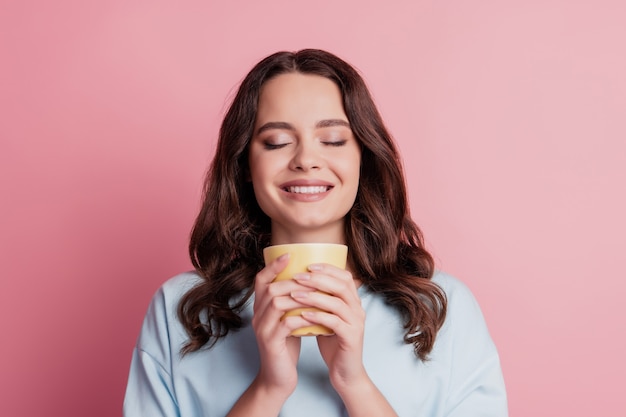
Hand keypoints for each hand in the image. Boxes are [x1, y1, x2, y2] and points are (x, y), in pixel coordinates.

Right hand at [251, 254, 314, 397]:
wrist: (278, 378)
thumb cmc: (287, 345)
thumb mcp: (288, 319)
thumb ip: (293, 302)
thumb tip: (311, 280)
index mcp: (261, 308)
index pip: (261, 280)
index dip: (273, 266)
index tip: (288, 254)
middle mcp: (257, 316)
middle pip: (270, 288)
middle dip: (293, 281)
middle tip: (312, 278)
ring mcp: (262, 329)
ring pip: (276, 303)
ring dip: (299, 297)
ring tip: (317, 295)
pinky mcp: (270, 343)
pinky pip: (285, 324)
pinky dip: (301, 318)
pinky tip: (314, 317)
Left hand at [291, 264, 367, 391]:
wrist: (345, 372)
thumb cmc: (333, 343)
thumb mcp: (327, 317)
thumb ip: (321, 301)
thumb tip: (300, 283)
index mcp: (353, 301)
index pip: (345, 276)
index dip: (327, 268)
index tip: (307, 265)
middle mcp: (358, 309)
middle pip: (341, 286)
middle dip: (318, 279)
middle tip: (297, 277)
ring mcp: (356, 323)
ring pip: (337, 303)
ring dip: (315, 296)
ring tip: (295, 295)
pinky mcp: (351, 338)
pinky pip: (335, 322)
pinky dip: (319, 316)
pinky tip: (304, 315)